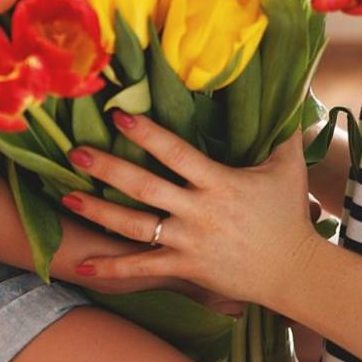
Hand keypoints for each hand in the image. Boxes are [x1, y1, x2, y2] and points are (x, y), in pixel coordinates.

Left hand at [60, 111, 322, 310]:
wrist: (294, 271)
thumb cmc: (289, 215)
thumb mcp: (288, 167)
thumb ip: (284, 130)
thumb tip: (293, 91)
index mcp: (219, 183)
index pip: (176, 154)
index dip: (147, 135)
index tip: (119, 118)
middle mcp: (198, 212)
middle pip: (145, 187)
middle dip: (108, 169)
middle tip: (75, 153)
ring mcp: (188, 242)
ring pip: (134, 227)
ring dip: (98, 212)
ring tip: (66, 197)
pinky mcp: (185, 268)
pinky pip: (142, 268)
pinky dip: (112, 268)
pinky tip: (82, 265)